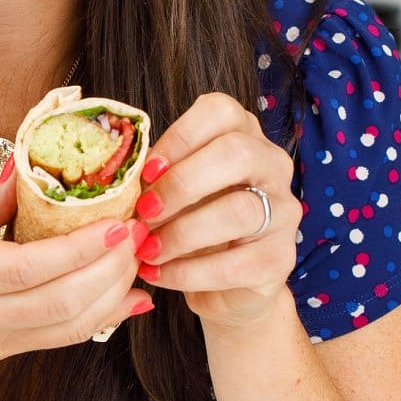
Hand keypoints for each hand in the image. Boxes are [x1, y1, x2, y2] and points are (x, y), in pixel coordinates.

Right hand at [0, 165, 152, 400]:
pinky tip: (128, 295)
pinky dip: (101, 317)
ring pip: (68, 328)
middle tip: (140, 231)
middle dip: (110, 270)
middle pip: (59, 303)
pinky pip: (60, 338)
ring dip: (113, 294)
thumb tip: (27, 171)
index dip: (80, 248)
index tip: (117, 221)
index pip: (26, 268)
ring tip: (139, 256)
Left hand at [130, 92, 297, 332]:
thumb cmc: (191, 226)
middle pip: (236, 153)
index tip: (145, 171)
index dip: (179, 137)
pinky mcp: (280, 259)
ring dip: (182, 233)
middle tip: (144, 211)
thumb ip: (155, 176)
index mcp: (243, 136)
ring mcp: (283, 212)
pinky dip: (188, 272)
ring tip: (146, 250)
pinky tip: (159, 275)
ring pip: (240, 210)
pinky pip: (235, 263)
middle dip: (181, 183)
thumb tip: (117, 175)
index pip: (221, 112)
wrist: (225, 288)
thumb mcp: (172, 192)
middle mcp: (272, 166)